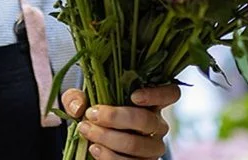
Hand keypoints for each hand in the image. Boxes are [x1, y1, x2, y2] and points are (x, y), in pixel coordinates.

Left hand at [60, 85, 179, 159]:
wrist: (91, 139)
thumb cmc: (94, 115)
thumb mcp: (83, 101)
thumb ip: (76, 97)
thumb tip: (79, 107)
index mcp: (150, 103)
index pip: (170, 94)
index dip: (158, 94)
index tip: (134, 95)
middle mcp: (157, 125)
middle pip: (149, 121)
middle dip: (117, 117)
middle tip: (92, 114)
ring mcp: (152, 148)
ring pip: (139, 145)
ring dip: (110, 138)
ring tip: (87, 131)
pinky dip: (110, 157)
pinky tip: (94, 149)